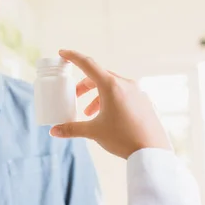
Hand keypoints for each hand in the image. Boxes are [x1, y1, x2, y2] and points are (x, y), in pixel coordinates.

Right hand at [49, 50, 171, 158]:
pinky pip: (123, 93)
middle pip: (99, 76)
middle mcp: (125, 84)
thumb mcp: (93, 132)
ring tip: (89, 112)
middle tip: (74, 96)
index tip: (63, 53)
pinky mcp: (144, 101)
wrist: (152, 151)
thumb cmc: (122, 138)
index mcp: (111, 86)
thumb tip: (53, 131)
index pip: (88, 64)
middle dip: (84, 85)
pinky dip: (110, 99)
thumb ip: (71, 129)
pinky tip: (107, 116)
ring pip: (111, 85)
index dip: (73, 57)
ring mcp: (137, 91)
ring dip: (97, 95)